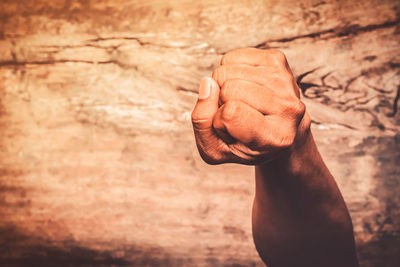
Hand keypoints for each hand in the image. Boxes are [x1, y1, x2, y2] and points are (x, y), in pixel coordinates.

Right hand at [191, 48, 310, 164]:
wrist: (278, 132)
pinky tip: (244, 86)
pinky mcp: (278, 60)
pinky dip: (229, 70)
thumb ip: (202, 122)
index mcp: (276, 138)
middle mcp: (289, 108)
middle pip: (229, 88)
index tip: (231, 131)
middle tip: (236, 116)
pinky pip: (232, 57)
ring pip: (228, 70)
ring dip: (224, 85)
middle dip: (221, 101)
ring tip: (241, 102)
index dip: (219, 122)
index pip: (231, 114)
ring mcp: (286, 81)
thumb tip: (208, 82)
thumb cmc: (243, 144)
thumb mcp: (214, 150)